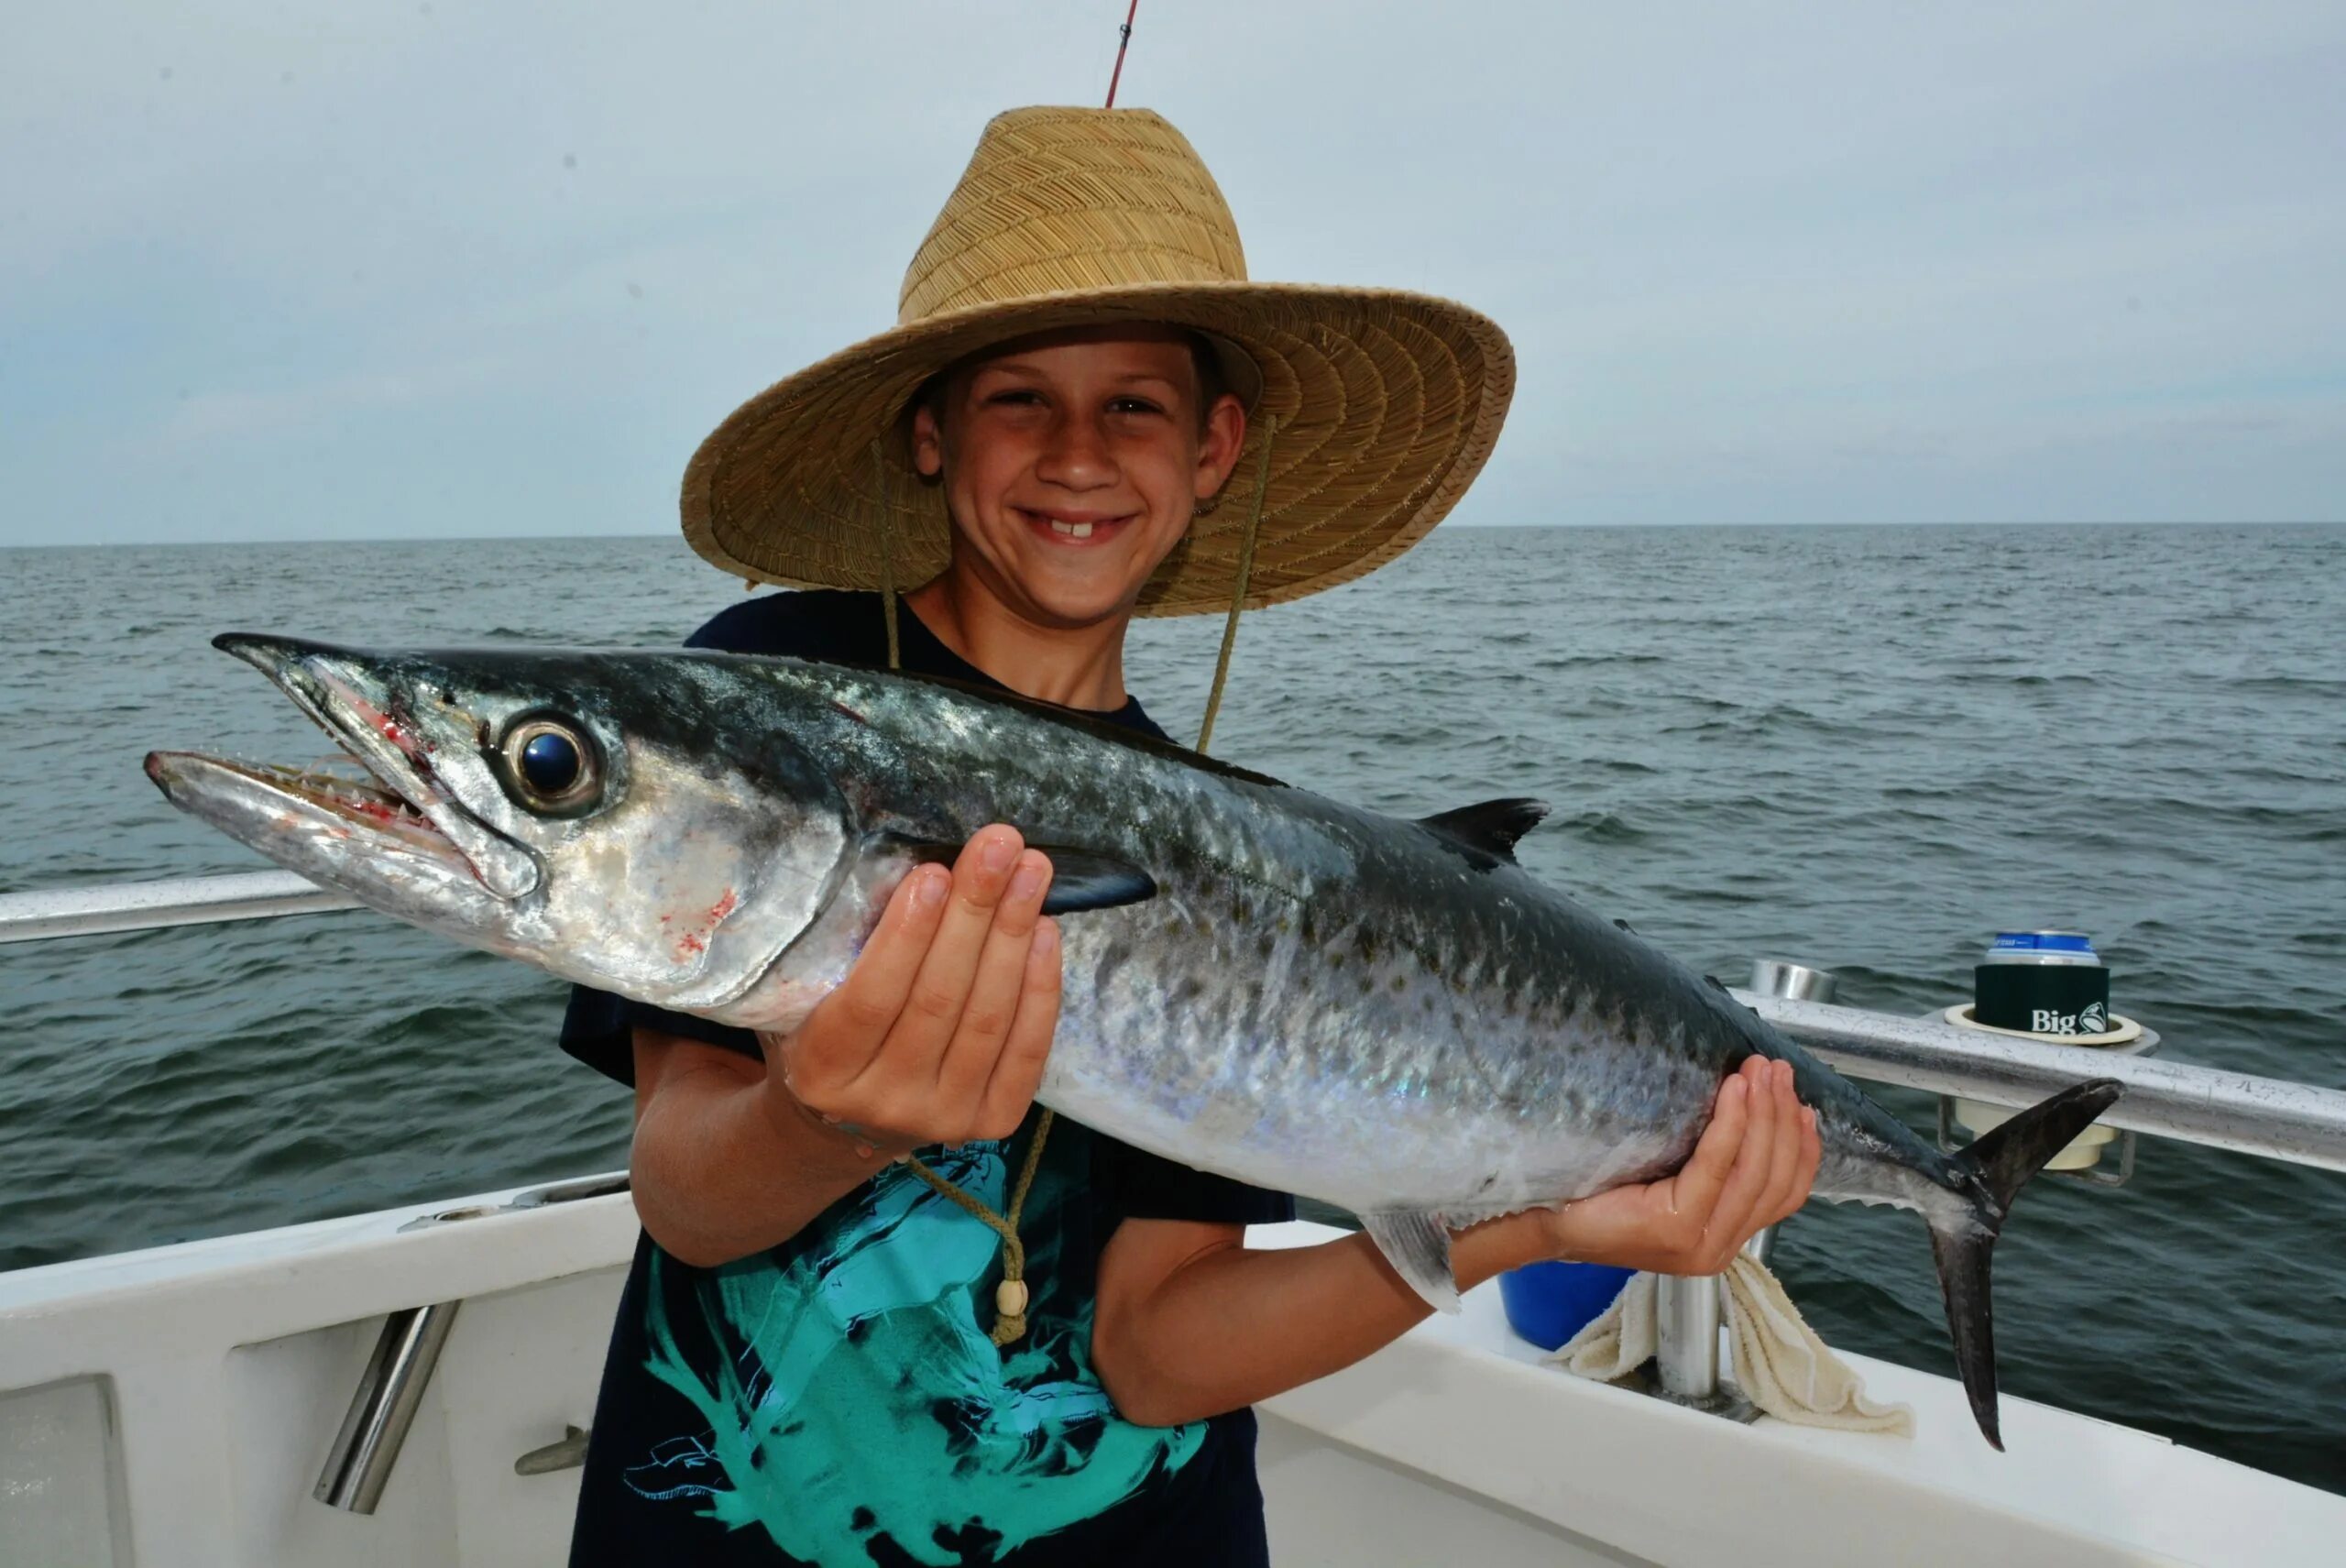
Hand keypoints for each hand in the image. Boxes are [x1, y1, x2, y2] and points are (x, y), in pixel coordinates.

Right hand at [756, 825, 1060, 1158]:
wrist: (852, 1122)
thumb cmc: (827, 1036)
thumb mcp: (809, 1001)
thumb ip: (848, 954)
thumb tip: (922, 874)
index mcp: (823, 1070)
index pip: (872, 1000)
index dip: (906, 936)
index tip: (934, 872)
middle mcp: (884, 1103)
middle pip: (939, 1002)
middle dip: (974, 915)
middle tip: (999, 848)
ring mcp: (943, 1118)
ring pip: (987, 1019)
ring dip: (1012, 937)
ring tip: (1030, 873)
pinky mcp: (993, 1122)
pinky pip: (1026, 1049)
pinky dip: (1040, 986)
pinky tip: (1043, 930)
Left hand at [1522, 1056, 1819, 1275]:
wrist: (1541, 1216)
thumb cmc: (1596, 1189)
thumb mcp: (1668, 1178)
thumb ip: (1711, 1164)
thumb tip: (1750, 1105)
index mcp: (1723, 1238)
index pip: (1784, 1195)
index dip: (1801, 1148)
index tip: (1801, 1104)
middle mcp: (1719, 1248)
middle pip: (1774, 1179)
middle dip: (1783, 1119)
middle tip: (1777, 1070)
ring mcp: (1701, 1244)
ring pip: (1754, 1172)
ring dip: (1764, 1115)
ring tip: (1761, 1072)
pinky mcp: (1678, 1229)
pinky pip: (1717, 1166)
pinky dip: (1733, 1124)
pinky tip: (1735, 1092)